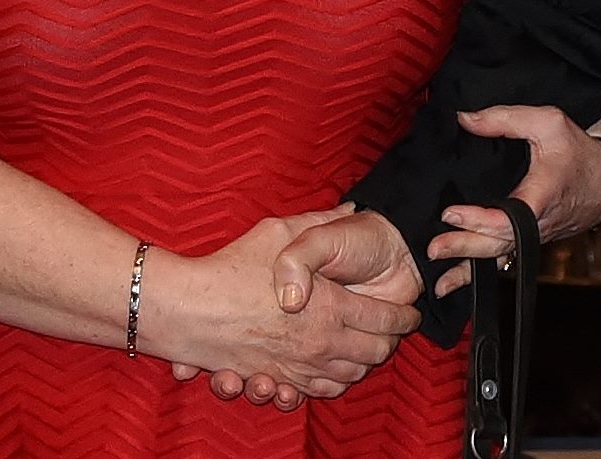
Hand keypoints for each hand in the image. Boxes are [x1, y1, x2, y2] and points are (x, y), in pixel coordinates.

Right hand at [165, 212, 419, 400]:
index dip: (402, 319)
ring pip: (349, 375)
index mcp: (329, 307)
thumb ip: (319, 222)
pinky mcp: (278, 379)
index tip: (410, 314)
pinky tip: (336, 369)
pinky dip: (334, 383)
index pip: (383, 321)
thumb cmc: (235, 265)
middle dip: (389, 342)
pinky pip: (319, 390)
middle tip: (394, 331)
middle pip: (373, 353)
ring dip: (364, 363)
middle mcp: (320, 342)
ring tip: (370, 348)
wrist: (190, 307)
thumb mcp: (281, 231)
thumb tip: (348, 210)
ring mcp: (299, 366)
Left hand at [427, 106, 600, 296]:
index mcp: (539, 198)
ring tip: (439, 284)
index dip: (476, 219)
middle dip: (464, 249)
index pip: (505, 219)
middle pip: (497, 244)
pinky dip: (480, 271)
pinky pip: (504, 257)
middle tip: (433, 250)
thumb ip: (505, 118)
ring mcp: (534, 237)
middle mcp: (537, 225)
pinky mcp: (531, 240)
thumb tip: (465, 119)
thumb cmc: (578, 150)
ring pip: (499, 257)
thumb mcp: (548, 122)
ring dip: (468, 270)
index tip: (450, 213)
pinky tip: (457, 282)